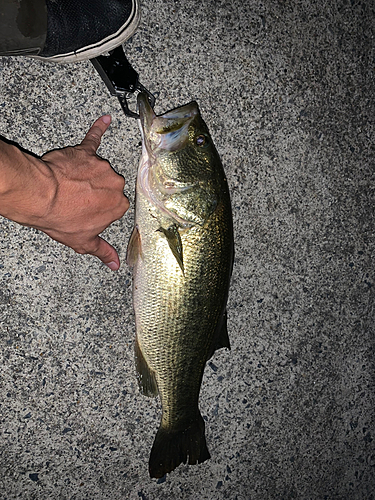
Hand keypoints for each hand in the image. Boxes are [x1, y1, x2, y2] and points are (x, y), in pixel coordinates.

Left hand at [38, 115, 128, 269]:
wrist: (40, 196)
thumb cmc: (61, 217)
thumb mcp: (82, 241)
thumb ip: (102, 251)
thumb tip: (113, 263)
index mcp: (118, 205)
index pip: (114, 207)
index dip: (99, 210)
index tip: (88, 213)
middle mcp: (115, 183)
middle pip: (108, 187)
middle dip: (95, 192)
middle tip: (77, 201)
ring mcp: (101, 166)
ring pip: (97, 170)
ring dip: (87, 176)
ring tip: (69, 186)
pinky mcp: (85, 152)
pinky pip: (93, 139)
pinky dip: (98, 129)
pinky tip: (104, 121)